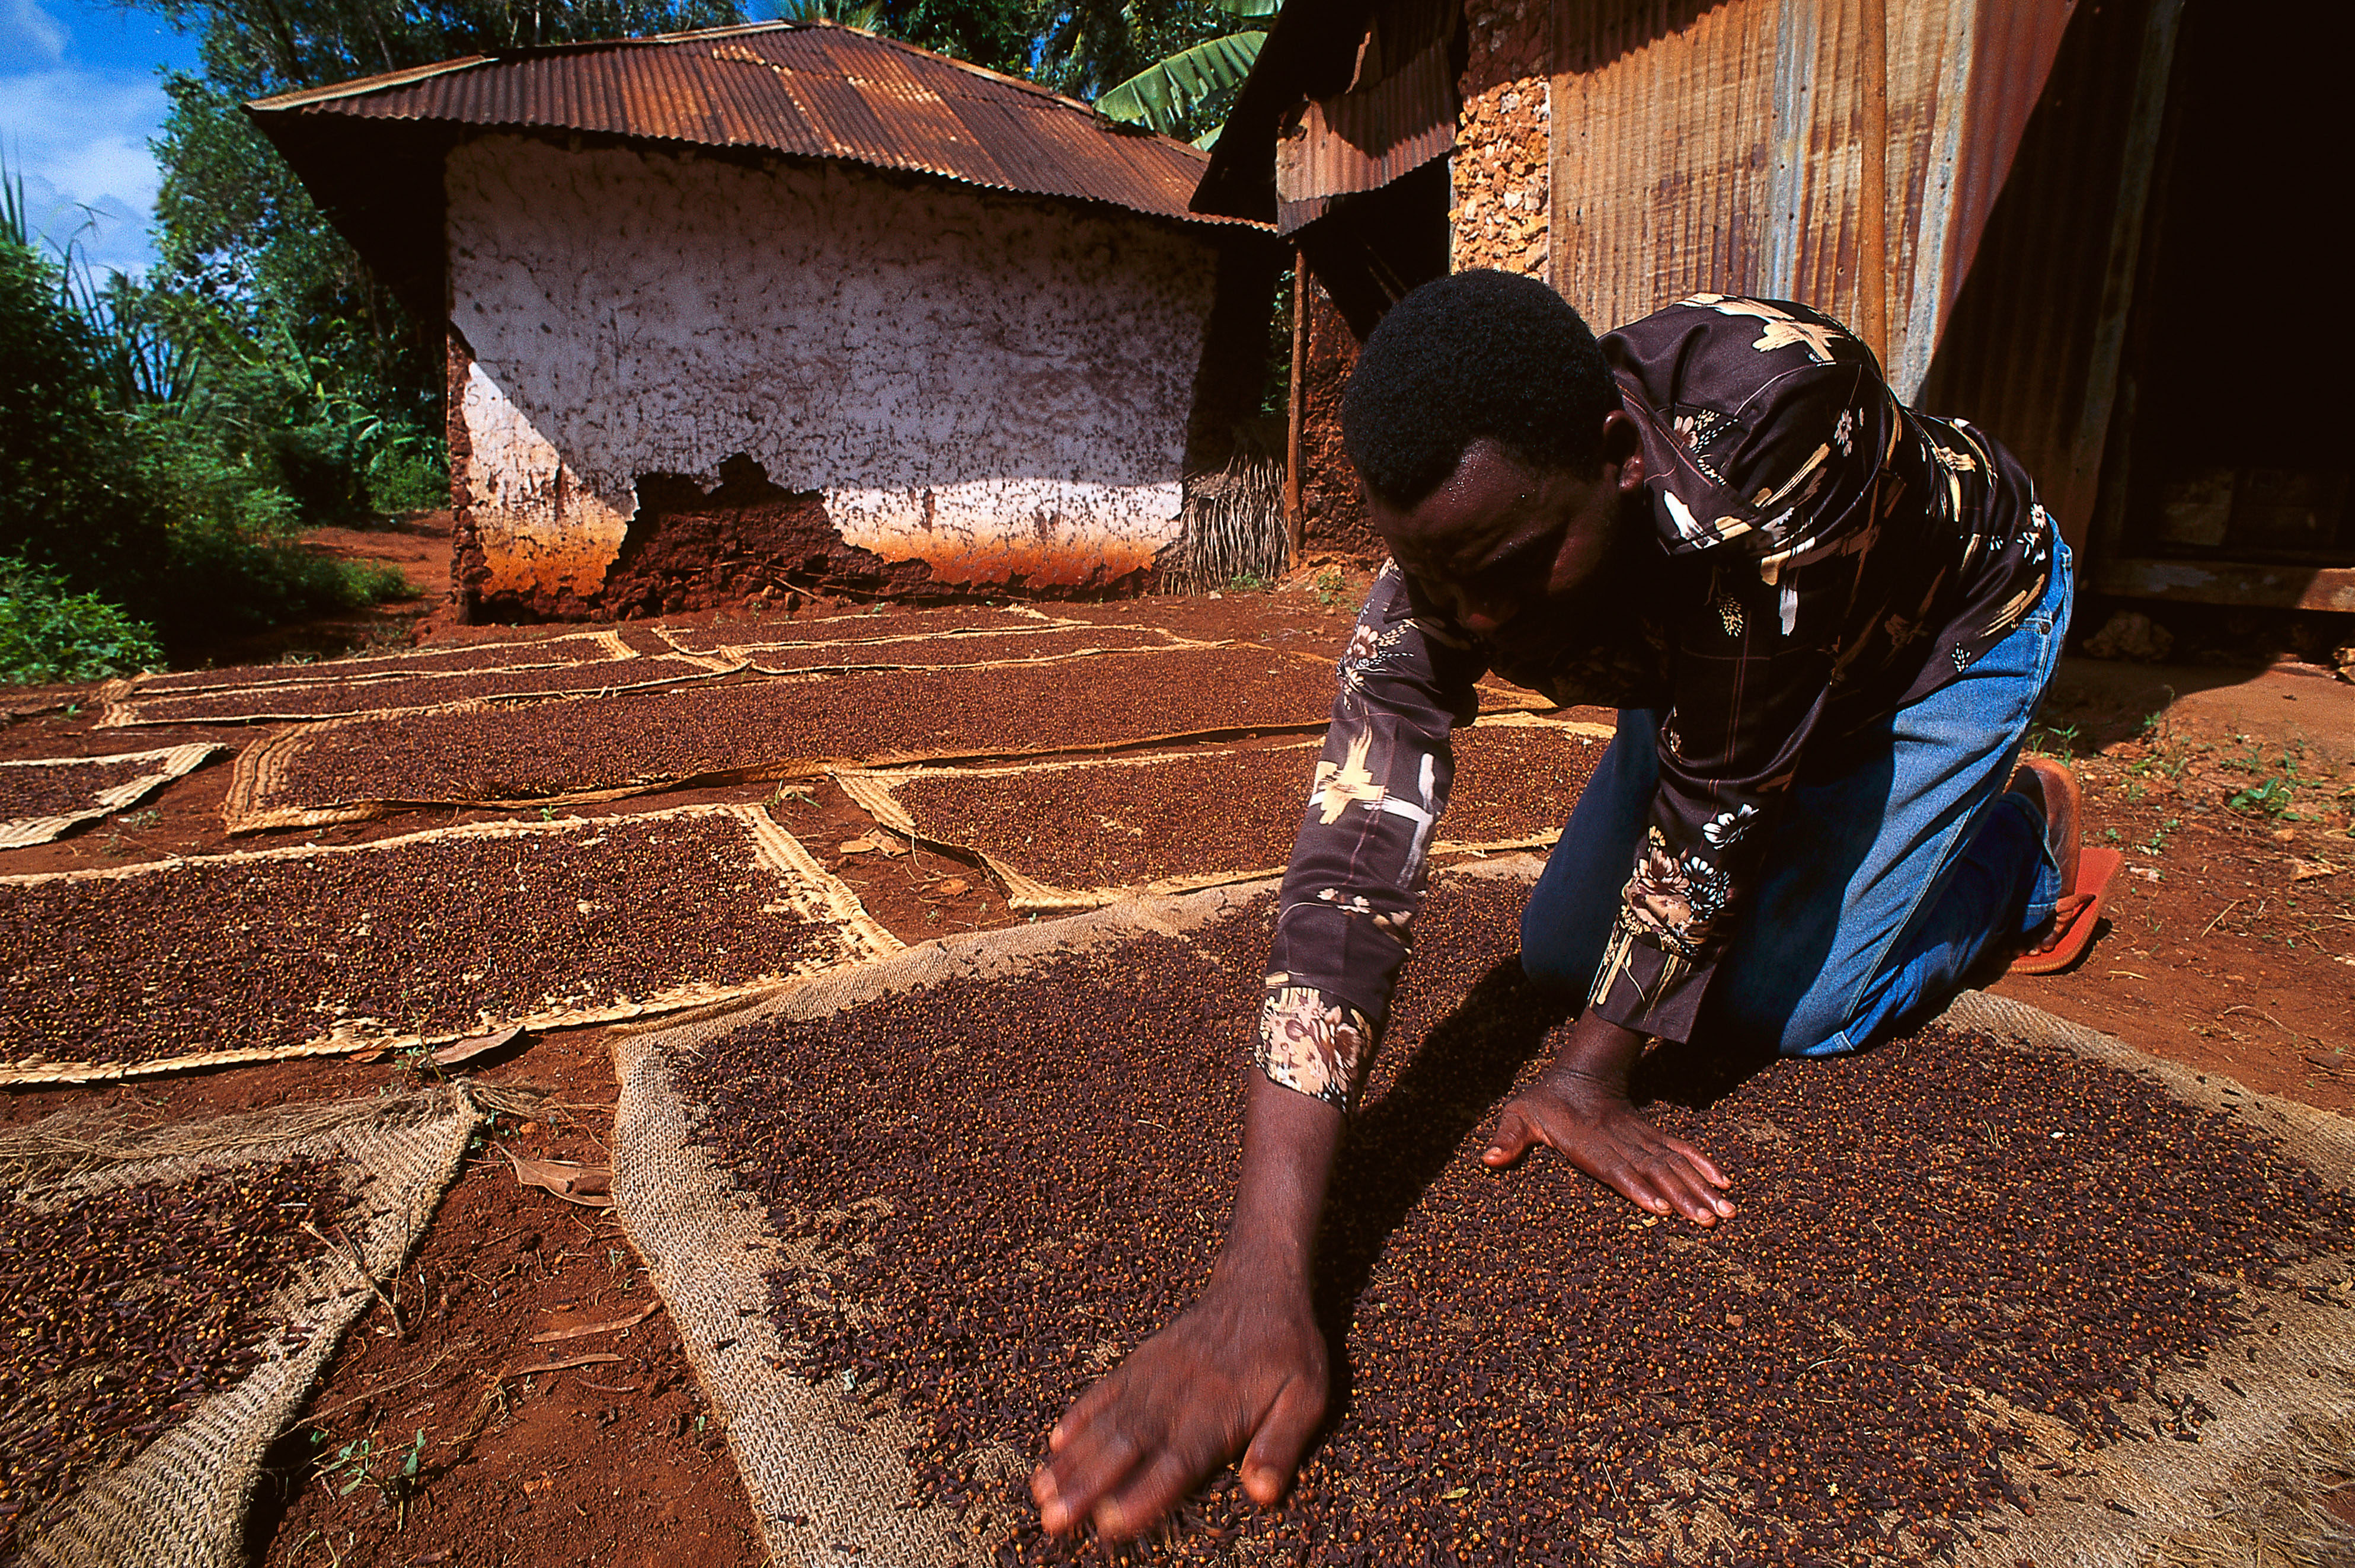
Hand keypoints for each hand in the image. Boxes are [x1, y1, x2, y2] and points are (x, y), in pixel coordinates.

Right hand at [1030, 1274, 1327, 1539]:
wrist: (1258, 1284)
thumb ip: (1281, 1444)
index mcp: (1216, 1412)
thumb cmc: (1287, 1349)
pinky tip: (1054, 1443)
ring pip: (1106, 1423)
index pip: (1175, 1462)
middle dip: (1087, 1485)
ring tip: (1040, 1494)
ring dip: (1071, 1460)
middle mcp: (1176, 1397)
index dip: (1143, 1494)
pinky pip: (1103, 1392)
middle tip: (1053, 1521)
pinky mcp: (1141, 1363)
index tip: (1111, 1524)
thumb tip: (1263, 1494)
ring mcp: (1152, 1377)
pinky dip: (1078, 1417)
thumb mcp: (1305, 1396)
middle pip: (1126, 1447)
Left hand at [1482, 1012, 1734, 1224]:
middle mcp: (1620, 1142)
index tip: (1660, 1207)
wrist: (1578, 1073)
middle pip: (1655, 1171)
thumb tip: (1488, 1159)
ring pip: (1673, 1164)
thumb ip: (1509, 1137)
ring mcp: (1639, 1138)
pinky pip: (1679, 1150)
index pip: (1615, 1167)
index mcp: (1589, 1141)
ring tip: (1725, 1211)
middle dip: (1683, 1196)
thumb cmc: (1545, 1102)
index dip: (1637, 1187)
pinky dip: (1702, 1164)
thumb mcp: (1520, 1114)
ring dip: (1699, 1188)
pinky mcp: (1651, 1136)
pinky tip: (1723, 1181)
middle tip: (1709, 1220)